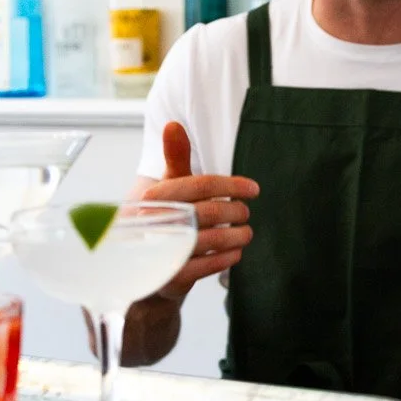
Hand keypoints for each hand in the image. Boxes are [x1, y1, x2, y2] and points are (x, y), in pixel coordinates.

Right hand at [139, 122, 258, 295]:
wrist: (146, 269)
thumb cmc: (163, 219)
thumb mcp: (168, 187)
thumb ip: (175, 158)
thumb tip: (173, 124)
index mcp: (155, 197)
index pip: (201, 185)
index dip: (232, 185)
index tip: (253, 189)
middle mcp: (155, 222)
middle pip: (210, 211)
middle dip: (235, 211)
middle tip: (245, 212)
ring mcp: (163, 251)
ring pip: (212, 239)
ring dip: (237, 235)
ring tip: (245, 232)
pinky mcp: (172, 276)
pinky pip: (209, 265)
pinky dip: (228, 257)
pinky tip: (235, 252)